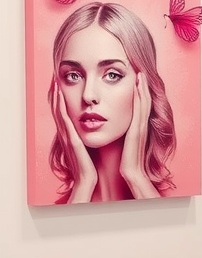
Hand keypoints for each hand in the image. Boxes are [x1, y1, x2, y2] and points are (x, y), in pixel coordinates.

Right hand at [52, 82, 96, 202]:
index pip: (63, 112)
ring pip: (57, 111)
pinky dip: (60, 107)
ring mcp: (67, 136)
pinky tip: (60, 96)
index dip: (60, 98)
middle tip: (54, 76)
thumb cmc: (89, 166)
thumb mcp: (86, 147)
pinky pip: (63, 120)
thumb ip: (85, 136)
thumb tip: (91, 126)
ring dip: (55, 95)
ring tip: (54, 80)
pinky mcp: (71, 140)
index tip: (61, 82)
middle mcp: (66, 134)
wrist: (88, 181)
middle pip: (57, 108)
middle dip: (55, 92)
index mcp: (70, 134)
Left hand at [120, 73, 159, 198]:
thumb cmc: (125, 161)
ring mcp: (141, 127)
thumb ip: (122, 133)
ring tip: (140, 73)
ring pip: (143, 102)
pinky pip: (140, 110)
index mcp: (137, 128)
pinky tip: (137, 87)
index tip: (136, 78)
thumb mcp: (124, 143)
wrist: (130, 174)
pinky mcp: (138, 131)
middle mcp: (141, 125)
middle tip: (140, 68)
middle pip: (144, 100)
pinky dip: (140, 97)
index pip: (139, 105)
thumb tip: (114, 125)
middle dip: (143, 85)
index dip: (139, 91)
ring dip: (143, 87)